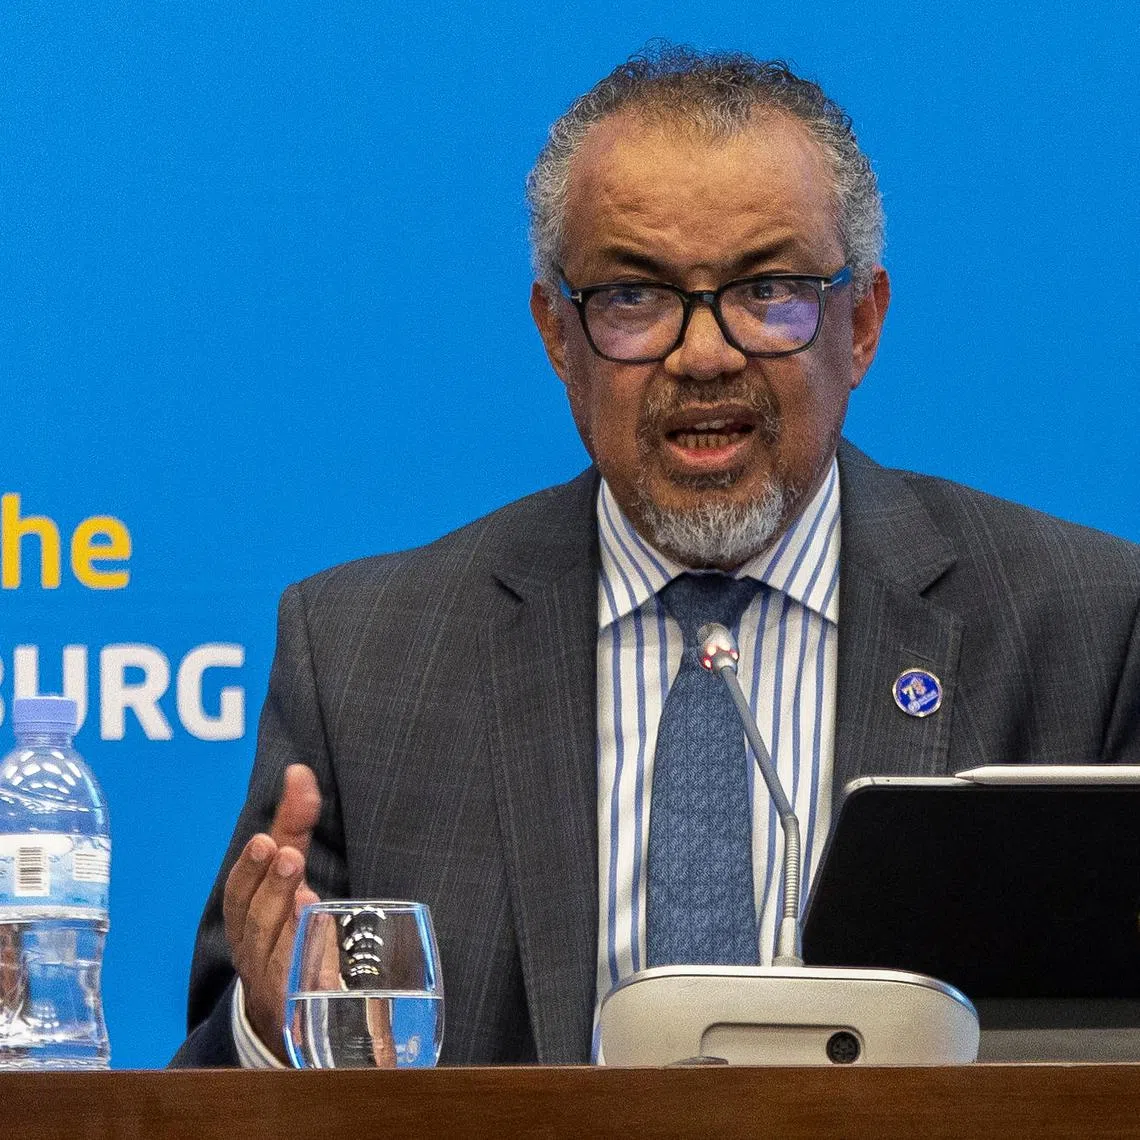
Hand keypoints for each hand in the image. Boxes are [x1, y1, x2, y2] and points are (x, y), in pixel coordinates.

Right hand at [223, 763, 321, 1062]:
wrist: (288, 1011)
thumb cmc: (285, 927)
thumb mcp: (288, 875)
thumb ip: (294, 826)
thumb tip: (299, 772)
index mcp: (245, 919)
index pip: (238, 895)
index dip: (250, 869)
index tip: (265, 842)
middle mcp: (252, 952)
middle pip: (252, 922)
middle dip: (269, 887)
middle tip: (288, 856)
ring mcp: (273, 985)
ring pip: (272, 955)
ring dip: (287, 924)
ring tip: (307, 895)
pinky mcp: (297, 1011)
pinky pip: (298, 992)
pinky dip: (307, 969)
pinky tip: (323, 949)